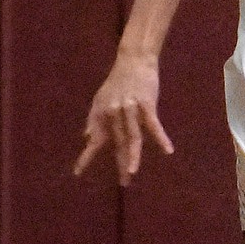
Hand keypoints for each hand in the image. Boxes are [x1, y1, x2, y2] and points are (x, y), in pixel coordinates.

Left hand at [74, 50, 173, 187]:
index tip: (77, 173)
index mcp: (102, 114)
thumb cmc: (118, 81)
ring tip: (132, 172)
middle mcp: (114, 114)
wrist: (133, 60)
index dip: (86, 157)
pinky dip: (161, 138)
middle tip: (123, 183)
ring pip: (133, 137)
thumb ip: (93, 119)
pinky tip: (168, 151)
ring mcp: (130, 109)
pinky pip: (153, 125)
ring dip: (132, 155)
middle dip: (119, 163)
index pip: (94, 140)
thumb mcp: (100, 99)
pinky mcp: (146, 104)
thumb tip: (86, 137)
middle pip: (118, 143)